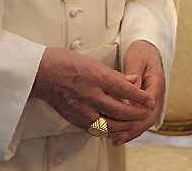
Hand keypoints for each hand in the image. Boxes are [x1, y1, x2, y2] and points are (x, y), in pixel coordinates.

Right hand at [30, 47, 154, 130]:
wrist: (41, 73)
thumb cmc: (66, 63)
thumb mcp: (94, 62)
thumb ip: (115, 75)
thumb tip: (133, 81)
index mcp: (95, 77)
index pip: (124, 90)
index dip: (140, 97)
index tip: (150, 100)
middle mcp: (89, 95)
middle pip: (119, 110)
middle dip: (136, 114)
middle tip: (146, 112)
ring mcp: (81, 109)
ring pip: (109, 124)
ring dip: (125, 125)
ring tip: (135, 122)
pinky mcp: (74, 119)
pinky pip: (95, 129)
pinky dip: (108, 130)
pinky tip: (117, 127)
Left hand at [107, 40, 164, 145]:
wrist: (149, 49)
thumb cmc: (141, 52)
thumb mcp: (136, 60)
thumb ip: (134, 76)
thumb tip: (132, 92)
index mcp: (156, 84)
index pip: (148, 106)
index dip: (135, 117)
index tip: (121, 123)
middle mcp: (157, 95)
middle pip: (148, 118)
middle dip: (132, 129)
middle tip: (116, 137)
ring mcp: (153, 100)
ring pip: (145, 122)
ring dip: (131, 132)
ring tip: (115, 140)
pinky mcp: (145, 104)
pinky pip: (140, 119)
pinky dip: (130, 129)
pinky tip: (119, 136)